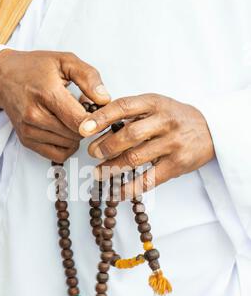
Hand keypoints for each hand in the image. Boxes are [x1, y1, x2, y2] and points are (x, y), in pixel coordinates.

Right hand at [0, 49, 109, 161]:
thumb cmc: (35, 67)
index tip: (97, 110)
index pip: (80, 121)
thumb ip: (89, 77)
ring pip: (69, 145)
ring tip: (70, 116)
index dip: (96, 119)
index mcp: (47, 94)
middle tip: (82, 109)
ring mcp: (29, 131)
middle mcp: (35, 115)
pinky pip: (58, 154)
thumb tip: (105, 99)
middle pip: (76, 135)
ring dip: (76, 134)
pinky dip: (67, 145)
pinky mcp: (27, 141)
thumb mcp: (65, 61)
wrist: (3, 77)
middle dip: (86, 124)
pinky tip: (64, 129)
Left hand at [79, 94, 214, 197]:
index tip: (83, 128)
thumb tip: (93, 125)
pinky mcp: (178, 165)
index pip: (123, 107)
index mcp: (155, 103)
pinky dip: (129, 188)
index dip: (101, 118)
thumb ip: (130, 113)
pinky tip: (116, 192)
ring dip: (112, 168)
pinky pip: (149, 180)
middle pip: (129, 135)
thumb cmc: (174, 118)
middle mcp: (165, 121)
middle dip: (106, 146)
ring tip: (98, 173)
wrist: (211, 129)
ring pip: (136, 158)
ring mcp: (173, 143)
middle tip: (92, 153)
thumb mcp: (156, 106)